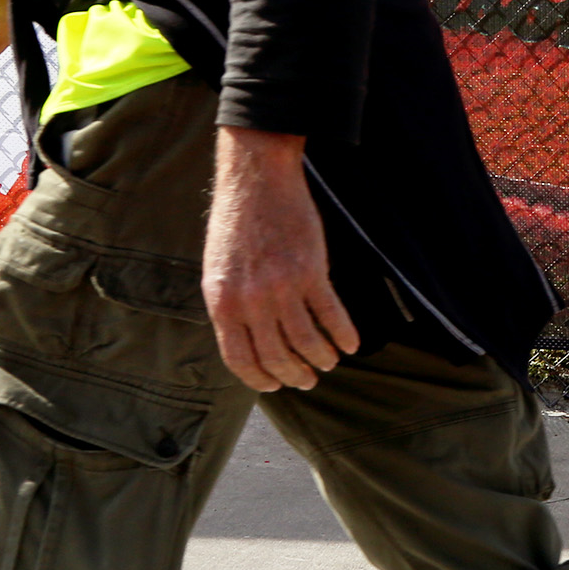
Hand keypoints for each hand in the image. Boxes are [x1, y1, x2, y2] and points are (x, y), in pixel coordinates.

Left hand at [204, 127, 361, 391]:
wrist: (256, 182)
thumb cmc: (236, 225)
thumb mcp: (218, 271)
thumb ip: (231, 307)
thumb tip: (248, 341)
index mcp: (222, 303)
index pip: (240, 360)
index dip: (261, 380)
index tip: (276, 386)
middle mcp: (250, 301)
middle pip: (276, 357)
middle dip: (295, 376)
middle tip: (308, 380)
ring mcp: (282, 286)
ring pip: (306, 341)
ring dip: (321, 358)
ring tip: (329, 362)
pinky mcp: (310, 270)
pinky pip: (331, 314)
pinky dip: (343, 334)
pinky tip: (350, 343)